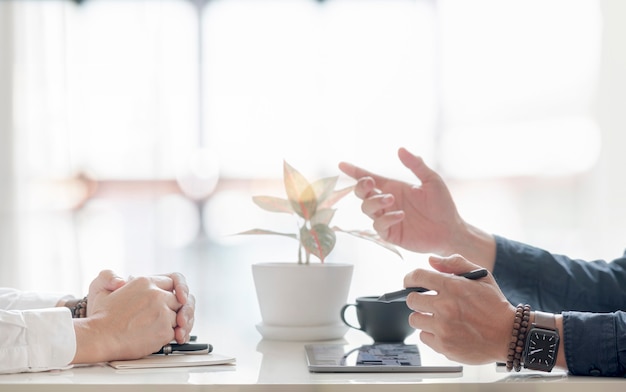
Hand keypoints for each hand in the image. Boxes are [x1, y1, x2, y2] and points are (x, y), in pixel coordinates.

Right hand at [86, 271, 194, 342]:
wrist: (99, 337)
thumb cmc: (102, 317)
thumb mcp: (109, 289)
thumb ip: (123, 282)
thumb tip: (126, 281)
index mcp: (144, 282)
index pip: (172, 281)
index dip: (174, 290)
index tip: (176, 298)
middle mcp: (156, 294)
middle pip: (178, 300)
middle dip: (173, 309)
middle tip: (166, 318)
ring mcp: (162, 312)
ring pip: (178, 317)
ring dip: (171, 324)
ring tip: (156, 329)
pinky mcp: (164, 329)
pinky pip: (174, 332)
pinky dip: (168, 336)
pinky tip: (154, 337)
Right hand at [339, 147, 463, 255]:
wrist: (451, 230)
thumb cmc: (442, 205)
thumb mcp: (431, 181)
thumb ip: (416, 165)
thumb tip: (400, 149)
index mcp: (393, 187)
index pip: (369, 178)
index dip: (354, 171)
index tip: (342, 165)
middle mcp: (386, 202)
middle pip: (362, 193)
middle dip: (361, 186)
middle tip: (371, 183)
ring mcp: (387, 219)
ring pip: (367, 209)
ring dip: (375, 202)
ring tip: (391, 199)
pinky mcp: (390, 234)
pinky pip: (378, 226)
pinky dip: (386, 219)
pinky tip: (400, 215)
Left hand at [404, 254, 514, 364]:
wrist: (509, 335)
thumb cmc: (495, 305)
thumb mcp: (481, 276)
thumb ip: (455, 263)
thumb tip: (431, 260)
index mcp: (452, 286)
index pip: (417, 277)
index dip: (410, 279)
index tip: (410, 283)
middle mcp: (445, 306)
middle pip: (411, 300)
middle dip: (417, 299)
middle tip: (428, 303)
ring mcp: (443, 327)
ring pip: (414, 319)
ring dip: (423, 318)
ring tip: (438, 318)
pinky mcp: (444, 345)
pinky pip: (423, 337)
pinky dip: (431, 334)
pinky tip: (444, 331)